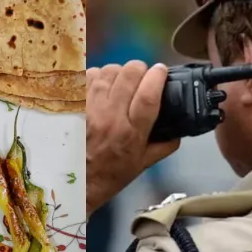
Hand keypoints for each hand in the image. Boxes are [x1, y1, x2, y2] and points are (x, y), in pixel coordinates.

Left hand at [86, 61, 180, 216]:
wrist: (73, 181)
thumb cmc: (109, 174)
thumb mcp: (142, 164)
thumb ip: (164, 145)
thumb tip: (179, 129)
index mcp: (131, 133)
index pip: (148, 95)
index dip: (158, 76)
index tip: (162, 71)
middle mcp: (109, 116)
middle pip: (129, 74)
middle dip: (141, 70)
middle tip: (142, 77)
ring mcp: (88, 106)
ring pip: (109, 70)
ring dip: (120, 72)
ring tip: (121, 82)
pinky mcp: (73, 102)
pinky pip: (88, 74)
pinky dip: (98, 76)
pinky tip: (101, 86)